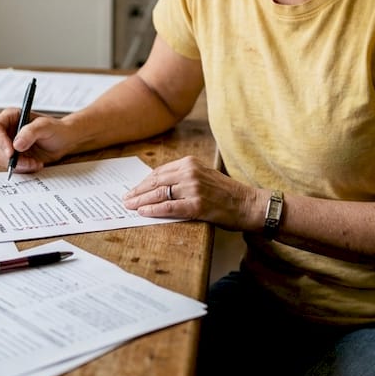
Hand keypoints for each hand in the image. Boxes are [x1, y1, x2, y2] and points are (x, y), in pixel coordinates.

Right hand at [0, 107, 72, 173]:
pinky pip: (10, 166)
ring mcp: (8, 144)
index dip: (0, 140)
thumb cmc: (56, 129)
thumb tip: (16, 144)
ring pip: (1, 158)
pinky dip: (22, 168)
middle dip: (10, 157)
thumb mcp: (46, 126)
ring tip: (35, 162)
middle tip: (27, 162)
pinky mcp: (13, 157)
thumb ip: (31, 132)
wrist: (64, 142)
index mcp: (10, 117)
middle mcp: (6, 130)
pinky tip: (35, 164)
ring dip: (18, 164)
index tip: (11, 152)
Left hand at [122, 156, 266, 230]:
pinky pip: (169, 208)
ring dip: (141, 201)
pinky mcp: (197, 205)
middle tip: (126, 199)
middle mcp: (190, 172)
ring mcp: (193, 188)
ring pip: (159, 194)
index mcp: (190, 163)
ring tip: (130, 207)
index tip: (133, 189)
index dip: (143, 182)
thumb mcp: (203, 175)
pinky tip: (143, 212)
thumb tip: (158, 187)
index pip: (159, 172)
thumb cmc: (226, 192)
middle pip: (156, 182)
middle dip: (138, 192)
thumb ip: (183, 177)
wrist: (248, 204)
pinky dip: (154, 210)